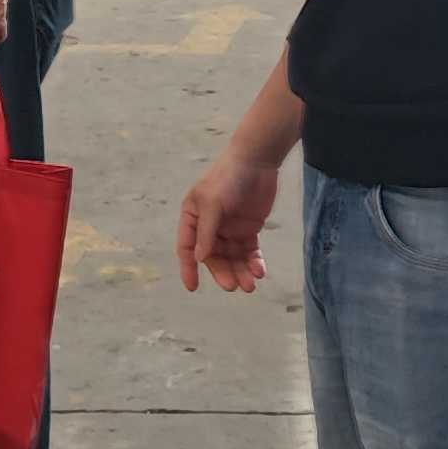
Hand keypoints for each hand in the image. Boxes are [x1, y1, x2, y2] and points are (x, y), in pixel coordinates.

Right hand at [178, 148, 281, 292]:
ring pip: (233, 258)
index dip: (188, 268)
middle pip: (213, 257)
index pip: (188, 248)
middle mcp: (210, 226)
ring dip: (240, 272)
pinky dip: (254, 263)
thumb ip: (206, 232)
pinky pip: (250, 251)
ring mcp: (230, 229)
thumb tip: (200, 258)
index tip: (192, 287)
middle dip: (223, 272)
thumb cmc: (228, 177)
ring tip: (250, 285)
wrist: (257, 161)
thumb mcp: (213, 203)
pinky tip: (259, 271)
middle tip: (233, 286)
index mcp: (193, 218)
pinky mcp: (249, 229)